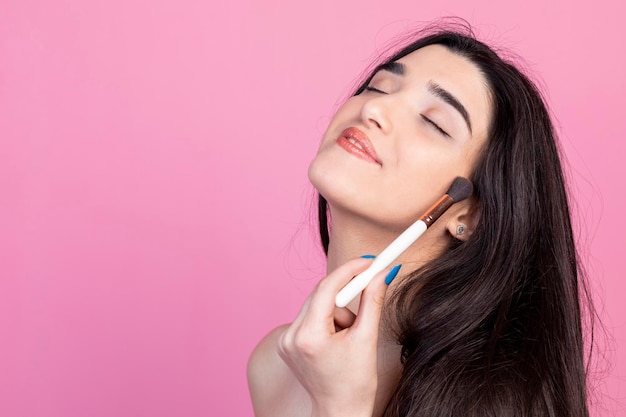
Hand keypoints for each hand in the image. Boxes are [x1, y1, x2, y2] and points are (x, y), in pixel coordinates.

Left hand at [277, 257, 393, 416]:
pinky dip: (327, 320)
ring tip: (350, 336)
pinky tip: (337, 339)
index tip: (370, 261)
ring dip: (338, 311)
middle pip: (322, 294)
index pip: (328, 288)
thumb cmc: (355, 384)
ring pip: (317, 305)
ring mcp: (285, 340)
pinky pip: (310, 317)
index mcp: (309, 336)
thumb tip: (381, 274)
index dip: (351, 270)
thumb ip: (372, 301)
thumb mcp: (367, 339)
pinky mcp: (287, 344)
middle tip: (371, 282)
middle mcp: (291, 336)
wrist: (340, 413)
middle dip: (348, 293)